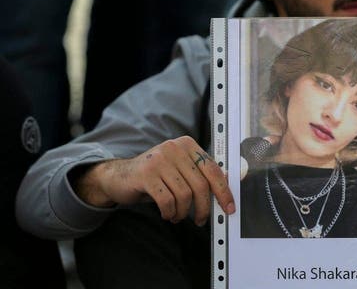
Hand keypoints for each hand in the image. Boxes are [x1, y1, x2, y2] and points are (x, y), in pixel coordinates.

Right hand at [74, 136, 234, 225]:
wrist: (120, 176)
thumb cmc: (156, 176)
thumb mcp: (180, 171)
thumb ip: (201, 175)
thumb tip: (228, 189)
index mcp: (187, 145)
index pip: (213, 169)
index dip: (224, 191)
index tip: (229, 207)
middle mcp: (174, 148)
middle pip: (200, 185)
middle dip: (203, 208)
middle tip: (201, 220)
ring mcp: (159, 160)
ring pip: (184, 195)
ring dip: (183, 212)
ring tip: (178, 215)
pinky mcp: (146, 174)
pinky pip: (167, 200)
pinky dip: (170, 212)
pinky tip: (167, 214)